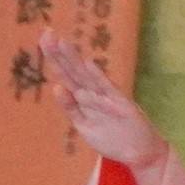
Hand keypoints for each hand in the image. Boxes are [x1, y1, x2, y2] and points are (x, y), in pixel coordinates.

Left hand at [42, 33, 165, 168]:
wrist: (140, 152)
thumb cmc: (112, 137)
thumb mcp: (84, 124)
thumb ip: (71, 107)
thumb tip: (57, 88)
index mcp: (83, 97)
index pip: (65, 74)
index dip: (54, 57)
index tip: (44, 38)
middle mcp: (93, 93)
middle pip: (72, 70)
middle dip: (58, 53)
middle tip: (46, 32)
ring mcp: (106, 97)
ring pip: (85, 77)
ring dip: (73, 60)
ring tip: (61, 43)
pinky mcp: (120, 105)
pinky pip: (107, 90)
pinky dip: (98, 77)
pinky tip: (89, 64)